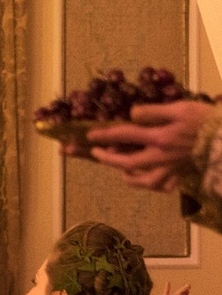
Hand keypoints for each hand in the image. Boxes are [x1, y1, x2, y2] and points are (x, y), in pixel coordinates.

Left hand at [83, 101, 217, 191]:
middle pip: (126, 162)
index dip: (104, 135)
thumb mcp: (180, 108)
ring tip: (121, 169)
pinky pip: (160, 186)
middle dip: (106, 158)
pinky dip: (149, 184)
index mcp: (159, 138)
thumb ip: (153, 112)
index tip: (90, 136)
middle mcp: (160, 157)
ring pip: (141, 180)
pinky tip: (144, 178)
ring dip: (127, 175)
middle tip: (96, 153)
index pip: (124, 135)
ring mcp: (169, 169)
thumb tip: (131, 114)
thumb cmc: (205, 120)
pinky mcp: (179, 176)